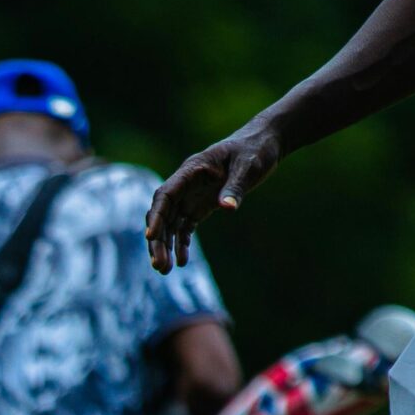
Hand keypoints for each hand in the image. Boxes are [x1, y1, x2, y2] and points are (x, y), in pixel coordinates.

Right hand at [144, 124, 282, 271]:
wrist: (264, 144)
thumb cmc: (256, 150)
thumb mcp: (249, 166)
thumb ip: (235, 186)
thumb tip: (227, 208)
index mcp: (192, 170)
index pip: (166, 195)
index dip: (157, 216)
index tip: (151, 237)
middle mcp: (186, 184)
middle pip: (164, 214)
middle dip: (158, 240)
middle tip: (159, 266)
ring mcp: (192, 195)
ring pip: (171, 223)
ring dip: (166, 246)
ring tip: (165, 271)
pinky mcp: (201, 205)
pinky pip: (186, 226)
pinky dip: (181, 244)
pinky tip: (182, 262)